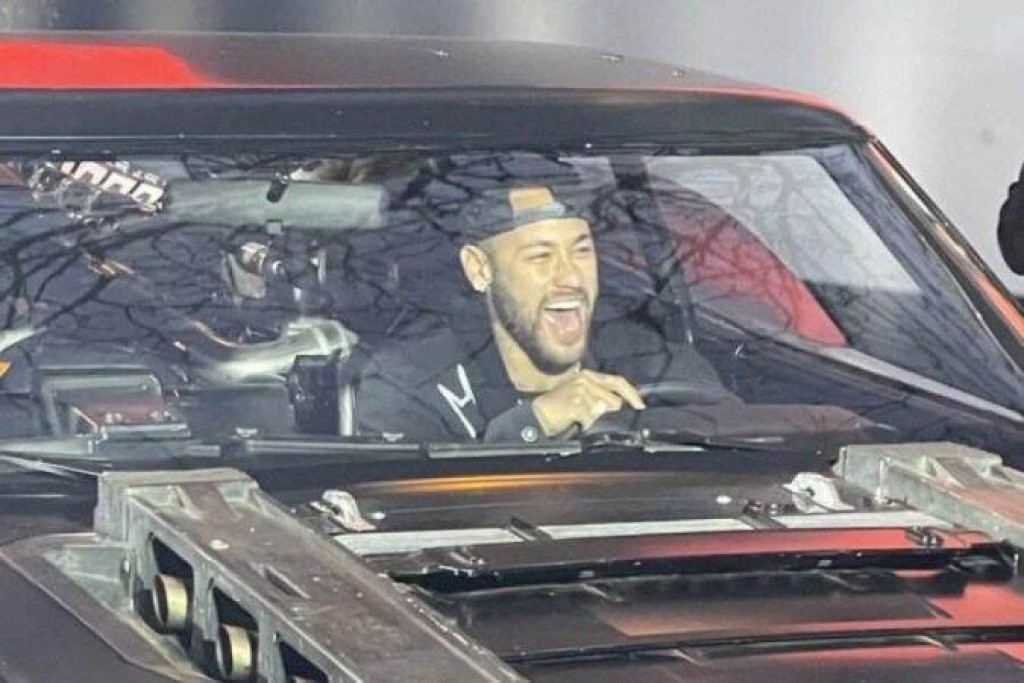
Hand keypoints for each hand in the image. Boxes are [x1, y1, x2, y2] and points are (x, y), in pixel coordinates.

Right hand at [530, 370, 645, 436]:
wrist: (536, 415)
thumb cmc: (557, 407)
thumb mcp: (581, 397)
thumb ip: (600, 397)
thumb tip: (618, 404)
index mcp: (588, 375)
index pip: (617, 381)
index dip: (632, 394)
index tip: (641, 405)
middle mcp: (586, 379)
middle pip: (613, 400)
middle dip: (606, 411)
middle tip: (589, 414)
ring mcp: (581, 390)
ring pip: (602, 411)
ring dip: (591, 418)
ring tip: (576, 416)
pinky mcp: (576, 402)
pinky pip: (590, 419)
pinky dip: (583, 424)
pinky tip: (572, 420)